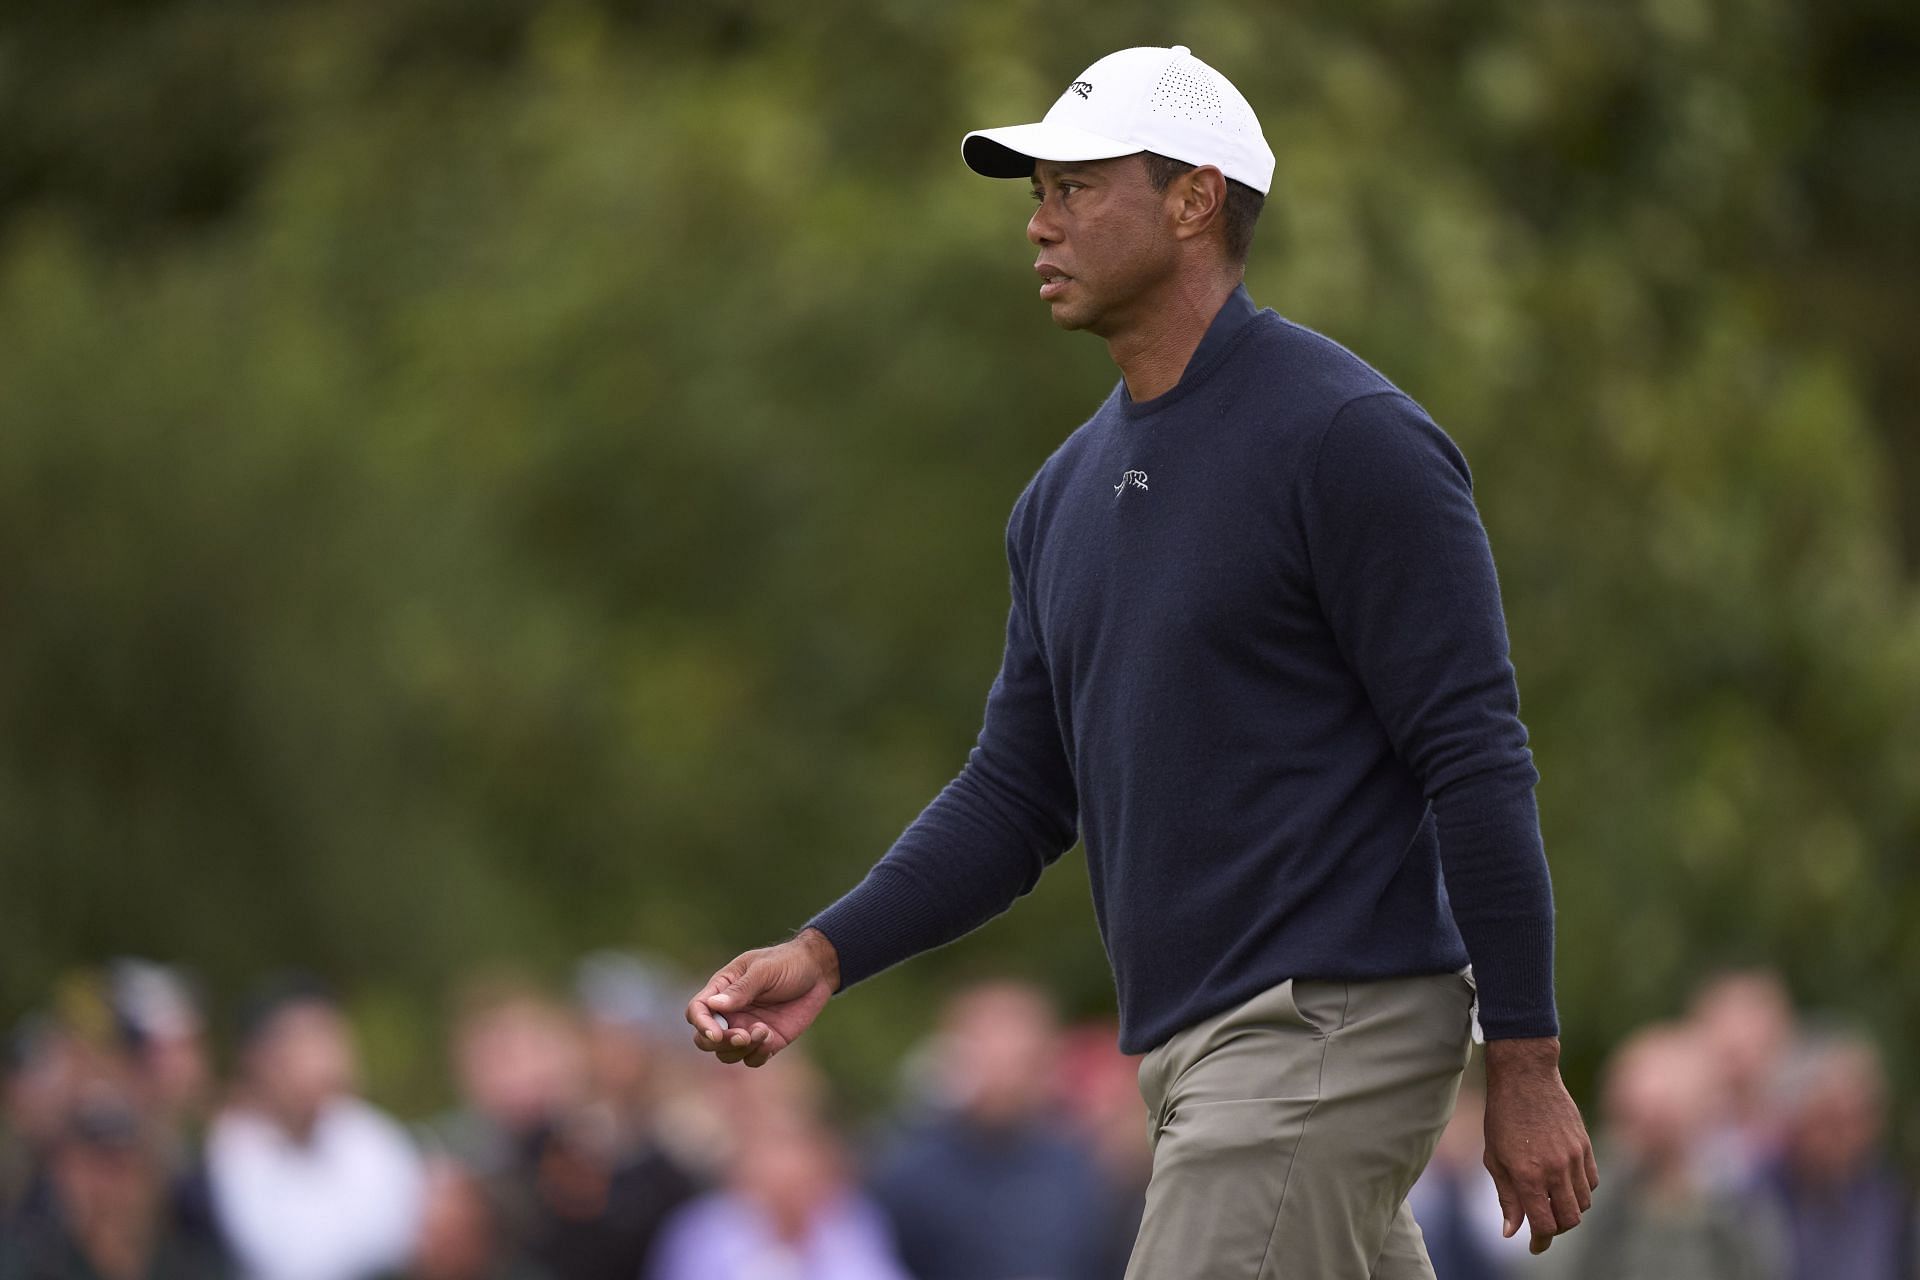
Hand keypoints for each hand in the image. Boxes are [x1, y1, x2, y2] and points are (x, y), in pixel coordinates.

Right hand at [685, 929, 840, 1067]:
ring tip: (764, 1031)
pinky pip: (751, 1059)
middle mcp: (730, 1012)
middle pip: (705, 1039)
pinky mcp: (766, 1041)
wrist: (818, 972)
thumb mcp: (765, 970)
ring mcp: (746, 1028)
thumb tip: (713, 1005)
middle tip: (742, 1036)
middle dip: (719, 1042)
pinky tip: (770, 1038)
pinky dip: (757, 1054)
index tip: (716, 1034)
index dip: (701, 1024)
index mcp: (722, 989)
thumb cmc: (788, 963)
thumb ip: (741, 988)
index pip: (697, 1010)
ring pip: (726, 1054)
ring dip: (740, 1050)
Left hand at [1483, 1037, 1599, 1253]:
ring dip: (1570, 1210)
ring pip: (1584, 1203)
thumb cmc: (1502, 1117)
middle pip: (1569, 1220)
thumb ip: (1506, 1197)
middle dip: (1556, 1229)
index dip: (1540, 1241)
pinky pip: (1592, 1182)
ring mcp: (1574, 1158)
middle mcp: (1554, 1169)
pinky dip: (1582, 1190)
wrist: (1525, 1078)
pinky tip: (1566, 1183)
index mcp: (1527, 1175)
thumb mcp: (1494, 1158)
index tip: (1534, 1246)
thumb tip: (1511, 1231)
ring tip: (1553, 1202)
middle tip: (1543, 1225)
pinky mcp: (1586, 1146)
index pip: (1544, 1224)